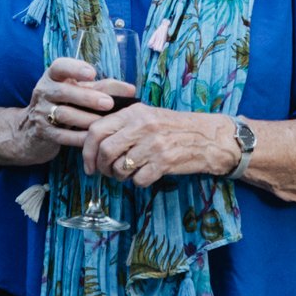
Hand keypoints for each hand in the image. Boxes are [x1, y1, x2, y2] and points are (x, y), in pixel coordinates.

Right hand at [2, 58, 135, 165]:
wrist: (31, 130)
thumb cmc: (64, 104)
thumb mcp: (77, 91)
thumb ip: (103, 88)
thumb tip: (131, 90)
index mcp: (53, 77)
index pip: (59, 66)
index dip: (75, 68)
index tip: (92, 73)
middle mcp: (44, 91)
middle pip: (64, 91)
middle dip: (87, 97)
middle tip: (108, 103)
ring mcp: (40, 112)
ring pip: (63, 114)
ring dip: (86, 119)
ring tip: (104, 123)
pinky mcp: (42, 132)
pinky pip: (62, 135)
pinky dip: (79, 137)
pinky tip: (94, 138)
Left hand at [86, 107, 237, 186]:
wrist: (208, 137)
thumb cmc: (174, 127)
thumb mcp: (148, 115)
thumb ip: (122, 124)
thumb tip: (94, 142)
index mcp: (134, 112)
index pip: (97, 130)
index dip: (87, 151)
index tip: (89, 165)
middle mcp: (142, 126)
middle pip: (105, 152)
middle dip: (102, 168)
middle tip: (107, 173)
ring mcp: (154, 144)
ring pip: (120, 168)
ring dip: (120, 176)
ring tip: (130, 172)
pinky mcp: (164, 162)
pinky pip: (139, 180)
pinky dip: (139, 182)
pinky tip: (147, 174)